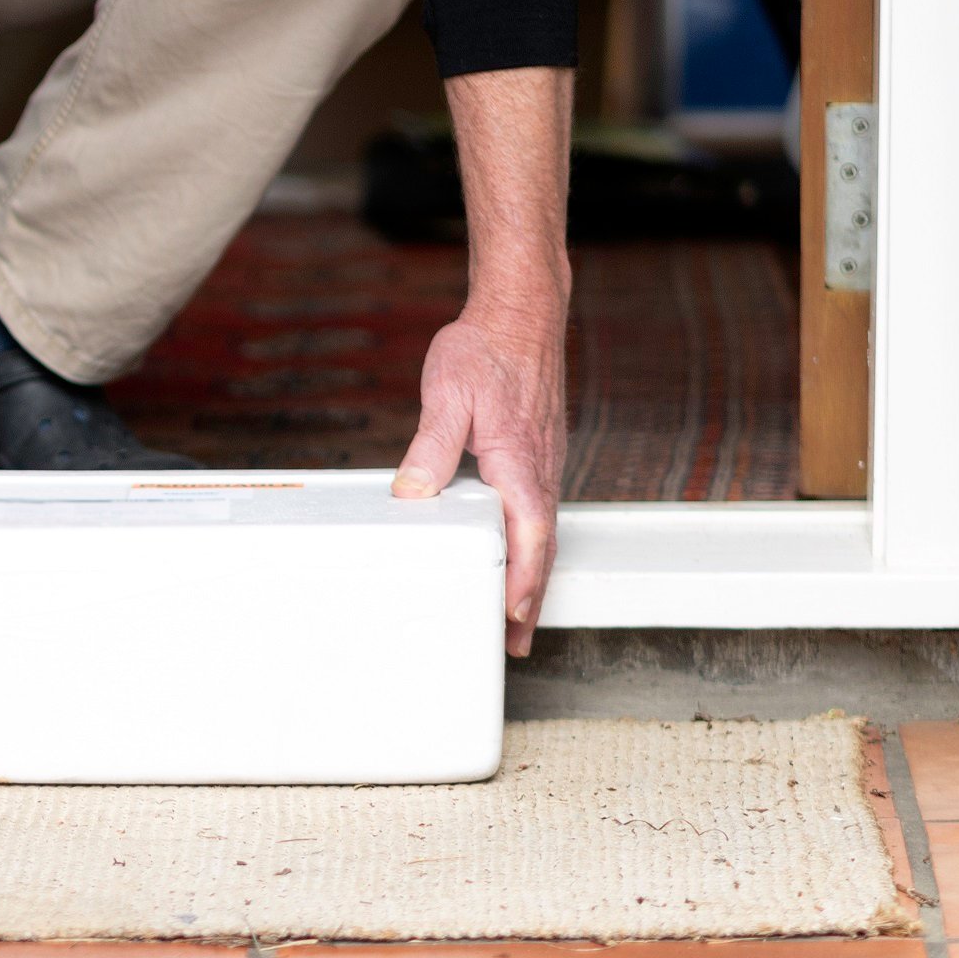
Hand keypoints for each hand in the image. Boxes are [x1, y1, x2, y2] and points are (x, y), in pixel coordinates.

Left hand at [394, 296, 565, 655]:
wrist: (520, 315)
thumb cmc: (485, 350)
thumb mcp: (447, 395)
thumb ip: (431, 446)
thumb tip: (414, 491)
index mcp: (519, 460)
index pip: (529, 533)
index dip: (524, 579)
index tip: (515, 615)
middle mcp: (540, 468)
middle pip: (542, 547)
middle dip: (531, 597)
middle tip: (516, 642)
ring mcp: (544, 462)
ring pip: (543, 531)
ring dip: (533, 575)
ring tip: (517, 616)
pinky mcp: (539, 455)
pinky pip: (540, 510)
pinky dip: (534, 544)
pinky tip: (517, 554)